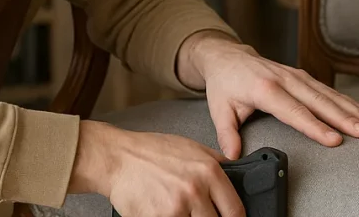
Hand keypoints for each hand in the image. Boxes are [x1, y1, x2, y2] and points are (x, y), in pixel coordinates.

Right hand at [68, 120, 244, 216]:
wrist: (118, 158)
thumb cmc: (152, 152)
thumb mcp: (192, 148)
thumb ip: (217, 164)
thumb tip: (239, 176)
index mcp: (209, 172)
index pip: (235, 210)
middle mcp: (195, 190)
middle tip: (197, 213)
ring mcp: (176, 208)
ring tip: (178, 210)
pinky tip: (165, 213)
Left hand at [177, 32, 358, 158]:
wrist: (228, 57)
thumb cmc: (225, 84)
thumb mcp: (219, 109)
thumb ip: (227, 133)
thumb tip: (232, 155)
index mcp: (265, 89)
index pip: (294, 112)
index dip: (315, 127)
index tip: (335, 140)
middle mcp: (285, 80)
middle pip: (319, 102)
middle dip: (345, 118)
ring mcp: (297, 76)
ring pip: (329, 94)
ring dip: (353, 109)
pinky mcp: (303, 77)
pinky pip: (329, 90)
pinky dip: (349, 101)